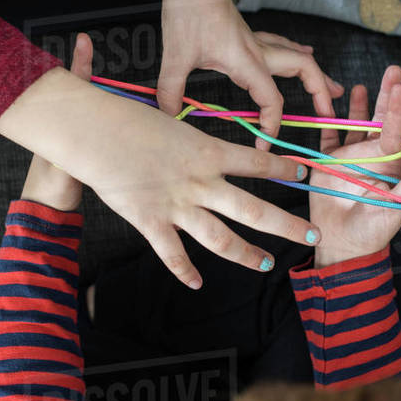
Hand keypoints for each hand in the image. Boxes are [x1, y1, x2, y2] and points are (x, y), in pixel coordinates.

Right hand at [0, 60, 324, 290]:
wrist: (89, 129)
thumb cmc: (120, 116)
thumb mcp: (163, 120)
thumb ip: (181, 133)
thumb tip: (185, 132)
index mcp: (206, 150)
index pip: (256, 161)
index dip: (282, 168)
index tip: (303, 173)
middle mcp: (199, 181)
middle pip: (254, 209)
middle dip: (287, 225)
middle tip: (311, 236)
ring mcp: (177, 204)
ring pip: (222, 238)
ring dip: (247, 254)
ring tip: (267, 264)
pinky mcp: (150, 222)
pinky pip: (173, 253)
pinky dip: (186, 271)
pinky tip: (198, 283)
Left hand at [20, 32, 93, 212]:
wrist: (46, 209)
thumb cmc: (50, 190)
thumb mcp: (62, 172)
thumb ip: (73, 159)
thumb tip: (89, 145)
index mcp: (56, 126)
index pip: (70, 88)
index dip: (78, 65)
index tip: (82, 42)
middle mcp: (63, 126)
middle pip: (77, 91)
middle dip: (82, 69)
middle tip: (85, 44)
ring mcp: (71, 136)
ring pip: (86, 106)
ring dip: (95, 91)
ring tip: (99, 70)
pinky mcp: (80, 148)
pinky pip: (94, 124)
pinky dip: (104, 114)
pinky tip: (117, 111)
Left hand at [156, 0, 342, 147]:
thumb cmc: (188, 12)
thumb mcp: (176, 55)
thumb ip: (172, 88)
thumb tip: (169, 114)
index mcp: (247, 61)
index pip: (271, 100)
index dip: (272, 125)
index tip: (263, 146)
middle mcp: (259, 52)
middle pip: (304, 70)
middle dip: (321, 93)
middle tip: (328, 114)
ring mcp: (257, 41)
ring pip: (298, 58)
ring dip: (317, 75)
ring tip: (333, 91)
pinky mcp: (250, 34)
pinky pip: (284, 46)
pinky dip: (299, 56)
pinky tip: (307, 54)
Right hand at [309, 65, 400, 266]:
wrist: (342, 246)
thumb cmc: (373, 232)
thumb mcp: (395, 210)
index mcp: (390, 165)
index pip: (394, 131)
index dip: (397, 109)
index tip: (400, 86)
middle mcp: (371, 156)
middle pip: (379, 120)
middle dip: (385, 96)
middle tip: (393, 70)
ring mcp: (349, 158)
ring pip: (354, 125)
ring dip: (358, 105)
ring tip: (361, 84)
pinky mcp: (327, 163)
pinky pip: (327, 136)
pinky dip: (326, 120)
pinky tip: (327, 103)